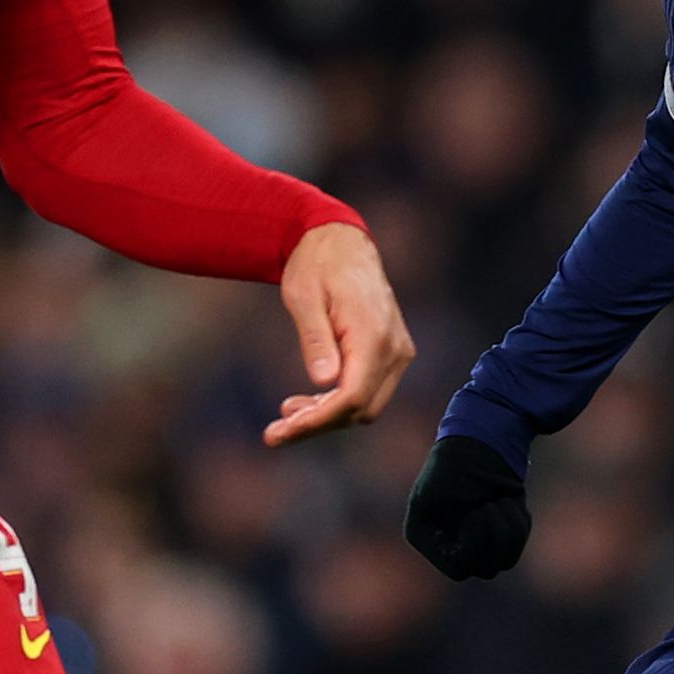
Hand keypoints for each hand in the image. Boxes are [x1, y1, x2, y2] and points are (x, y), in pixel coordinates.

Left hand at [262, 220, 413, 446]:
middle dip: (319, 424)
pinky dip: (339, 403)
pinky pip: (369, 390)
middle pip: (361, 409)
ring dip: (328, 416)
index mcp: (373, 334)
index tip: (280, 431)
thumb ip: (316, 339)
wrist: (341, 242)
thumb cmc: (317, 265)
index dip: (317, 421)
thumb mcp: (303, 297)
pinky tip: (308, 401)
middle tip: (275, 430)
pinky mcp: (392, 353)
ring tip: (286, 414)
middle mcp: (394, 348)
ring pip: (367, 405)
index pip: (352, 397)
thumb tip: (325, 382)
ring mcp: (398, 352)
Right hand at [404, 435, 530, 580]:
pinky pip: (517, 543)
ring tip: (501, 499)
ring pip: (505, 560)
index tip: (475, 513)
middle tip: (490, 504)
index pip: (458, 568)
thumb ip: (446, 528)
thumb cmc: (458, 459)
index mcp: (425, 535)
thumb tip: (463, 569)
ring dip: (509, 528)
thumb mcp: (442, 490)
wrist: (484, 434)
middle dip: (494, 535)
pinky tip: (509, 497)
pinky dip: (519, 521)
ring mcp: (475, 538)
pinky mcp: (499, 529)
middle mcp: (448, 542)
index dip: (473, 547)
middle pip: (484, 569)